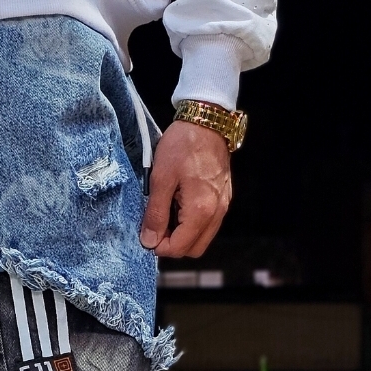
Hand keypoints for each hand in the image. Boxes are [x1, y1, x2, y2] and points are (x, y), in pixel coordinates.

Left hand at [139, 121, 231, 257]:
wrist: (207, 121)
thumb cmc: (183, 145)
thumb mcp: (160, 179)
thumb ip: (155, 213)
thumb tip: (149, 241)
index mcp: (201, 210)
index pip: (179, 248)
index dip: (159, 246)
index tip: (147, 233)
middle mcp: (216, 213)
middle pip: (193, 249)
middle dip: (173, 244)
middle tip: (156, 225)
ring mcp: (222, 206)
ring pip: (202, 238)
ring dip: (182, 234)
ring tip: (167, 212)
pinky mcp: (223, 198)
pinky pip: (208, 224)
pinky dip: (192, 223)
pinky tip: (179, 205)